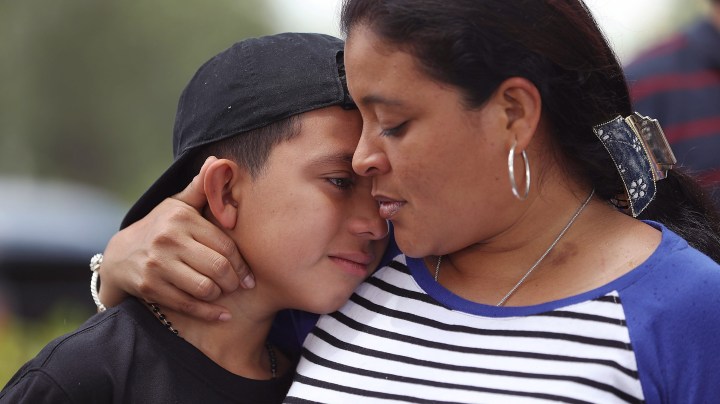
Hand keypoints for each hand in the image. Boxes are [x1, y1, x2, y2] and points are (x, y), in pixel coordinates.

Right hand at [99, 157, 251, 320]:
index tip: (250, 275)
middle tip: (240, 286)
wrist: (120, 255)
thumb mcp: (177, 205)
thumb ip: (200, 188)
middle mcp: (169, 240)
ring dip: (220, 295)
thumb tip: (218, 161)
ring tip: (225, 294)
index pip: (224, 244)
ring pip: (204, 287)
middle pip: (218, 267)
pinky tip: (222, 314)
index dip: (242, 263)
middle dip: (234, 281)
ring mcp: (157, 265)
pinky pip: (187, 304)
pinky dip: (209, 313)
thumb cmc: (161, 227)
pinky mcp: (150, 287)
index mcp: (181, 218)